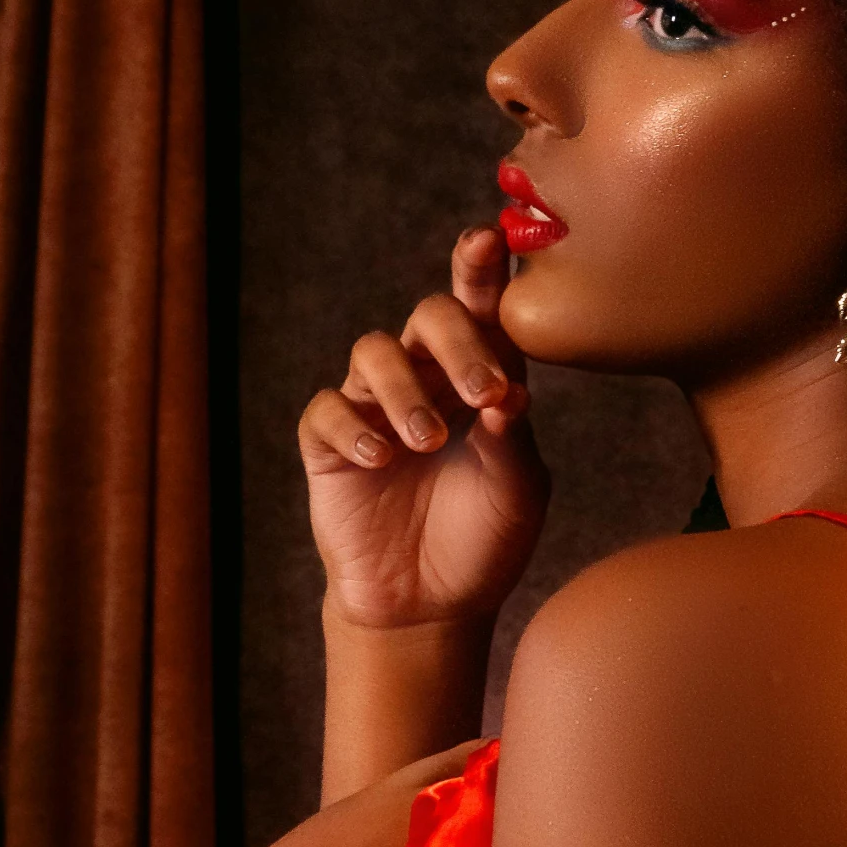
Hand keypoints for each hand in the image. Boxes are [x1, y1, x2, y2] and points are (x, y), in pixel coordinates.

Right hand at [299, 226, 549, 629]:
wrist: (432, 605)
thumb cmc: (485, 539)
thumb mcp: (518, 492)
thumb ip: (513, 439)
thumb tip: (511, 392)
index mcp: (479, 378)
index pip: (481, 311)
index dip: (481, 270)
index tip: (488, 240)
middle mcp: (425, 378)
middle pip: (428, 316)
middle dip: (458, 343)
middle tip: (484, 394)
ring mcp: (372, 408)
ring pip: (374, 353)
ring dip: (405, 390)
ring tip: (429, 441)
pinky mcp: (330, 446)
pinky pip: (328, 411)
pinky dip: (355, 428)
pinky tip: (384, 459)